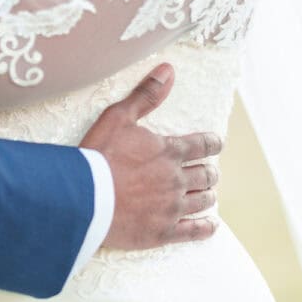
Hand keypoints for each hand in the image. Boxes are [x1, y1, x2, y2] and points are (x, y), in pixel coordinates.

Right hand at [79, 64, 222, 249]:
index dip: (213, 143)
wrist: (84, 197)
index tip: (217, 144)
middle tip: (209, 172)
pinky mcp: (164, 231)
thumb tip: (168, 70)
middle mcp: (177, 178)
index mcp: (169, 151)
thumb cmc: (99, 154)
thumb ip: (146, 94)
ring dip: (207, 196)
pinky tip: (211, 224)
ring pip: (203, 200)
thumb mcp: (119, 116)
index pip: (203, 145)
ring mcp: (172, 207)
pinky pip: (194, 231)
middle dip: (210, 172)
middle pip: (206, 175)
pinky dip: (206, 227)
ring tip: (207, 195)